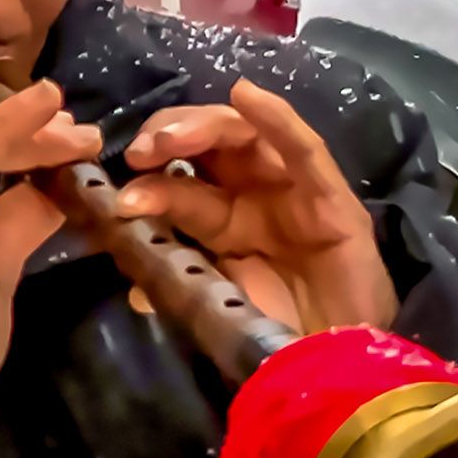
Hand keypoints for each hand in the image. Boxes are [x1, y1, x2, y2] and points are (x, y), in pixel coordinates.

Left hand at [114, 81, 395, 334]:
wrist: (341, 362)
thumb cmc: (281, 333)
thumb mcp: (218, 301)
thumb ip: (182, 284)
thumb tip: (134, 289)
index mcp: (221, 219)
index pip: (178, 181)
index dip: (146, 181)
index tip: (117, 195)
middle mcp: (253, 195)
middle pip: (207, 143)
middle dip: (167, 137)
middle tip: (140, 153)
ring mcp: (292, 190)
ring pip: (246, 135)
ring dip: (203, 126)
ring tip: (168, 137)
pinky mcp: (332, 197)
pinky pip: (303, 149)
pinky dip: (276, 118)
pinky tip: (246, 96)